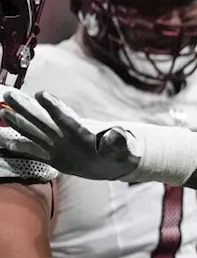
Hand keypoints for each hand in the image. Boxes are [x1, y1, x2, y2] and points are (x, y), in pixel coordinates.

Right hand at [0, 89, 139, 180]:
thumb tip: (119, 133)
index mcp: (82, 132)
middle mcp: (65, 135)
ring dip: (18, 122)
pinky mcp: (52, 156)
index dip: (54, 107)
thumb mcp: (123, 149)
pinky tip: (4, 142)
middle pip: (43, 119)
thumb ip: (119, 142)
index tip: (41, 95)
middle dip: (26, 107)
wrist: (113, 163)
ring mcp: (56, 144)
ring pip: (34, 131)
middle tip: (9, 94)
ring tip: (2, 112)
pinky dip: (19, 147)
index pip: (66, 117)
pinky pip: (32, 151)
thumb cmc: (120, 153)